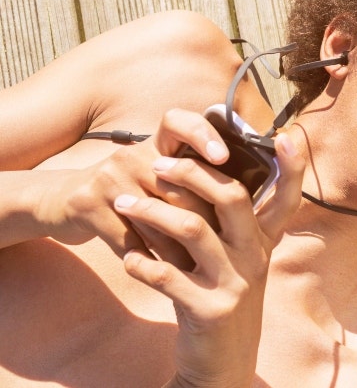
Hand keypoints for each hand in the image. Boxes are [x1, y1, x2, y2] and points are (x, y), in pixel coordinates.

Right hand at [35, 109, 242, 267]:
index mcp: (155, 143)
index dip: (202, 134)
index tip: (223, 157)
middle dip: (204, 223)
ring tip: (201, 270)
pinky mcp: (88, 206)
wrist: (65, 203)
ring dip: (180, 251)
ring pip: (158, 221)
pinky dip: (149, 262)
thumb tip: (249, 193)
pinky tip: (164, 277)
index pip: (178, 121)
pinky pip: (130, 240)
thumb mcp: (158, 175)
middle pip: (180, 188)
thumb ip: (196, 177)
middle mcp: (131, 155)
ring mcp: (108, 178)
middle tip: (226, 249)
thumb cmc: (130, 192)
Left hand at [117, 130, 302, 387]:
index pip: (287, 196)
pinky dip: (140, 263)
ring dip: (151, 211)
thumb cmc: (218, 296)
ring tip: (122, 204)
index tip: (287, 135)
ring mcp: (235, 283)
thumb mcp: (231, 259)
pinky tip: (128, 259)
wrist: (222, 362)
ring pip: (192, 229)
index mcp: (263, 240)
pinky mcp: (209, 310)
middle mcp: (255, 256)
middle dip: (191, 173)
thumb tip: (192, 173)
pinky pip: (166, 276)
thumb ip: (220, 222)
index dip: (293, 166)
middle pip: (232, 197)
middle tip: (155, 165)